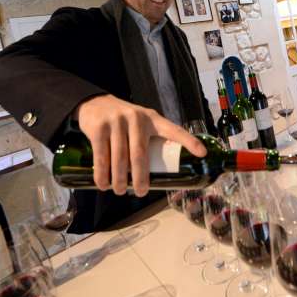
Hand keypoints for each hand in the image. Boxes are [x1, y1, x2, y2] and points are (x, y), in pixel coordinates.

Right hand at [75, 95, 206, 195]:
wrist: (94, 103)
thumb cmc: (123, 120)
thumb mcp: (141, 122)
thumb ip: (151, 139)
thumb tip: (161, 172)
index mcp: (152, 119)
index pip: (174, 130)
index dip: (189, 141)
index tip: (202, 153)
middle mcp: (136, 119)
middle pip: (140, 154)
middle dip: (141, 178)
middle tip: (141, 192)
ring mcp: (116, 122)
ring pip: (119, 158)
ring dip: (119, 180)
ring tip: (120, 191)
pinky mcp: (99, 128)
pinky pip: (101, 156)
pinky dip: (102, 174)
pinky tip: (103, 184)